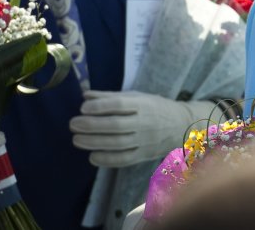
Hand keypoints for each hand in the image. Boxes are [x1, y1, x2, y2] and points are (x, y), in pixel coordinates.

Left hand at [70, 91, 216, 167]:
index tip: (83, 108)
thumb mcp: (137, 97)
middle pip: (116, 126)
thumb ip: (111, 97)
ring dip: (94, 142)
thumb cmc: (154, 108)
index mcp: (143, 105)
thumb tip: (85, 96)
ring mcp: (145, 141)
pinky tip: (92, 156)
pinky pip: (124, 160)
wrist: (181, 126)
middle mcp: (145, 123)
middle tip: (73, 124)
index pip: (120, 105)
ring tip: (76, 139)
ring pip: (118, 144)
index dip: (100, 106)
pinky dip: (106, 159)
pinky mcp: (144, 155)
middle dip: (91, 126)